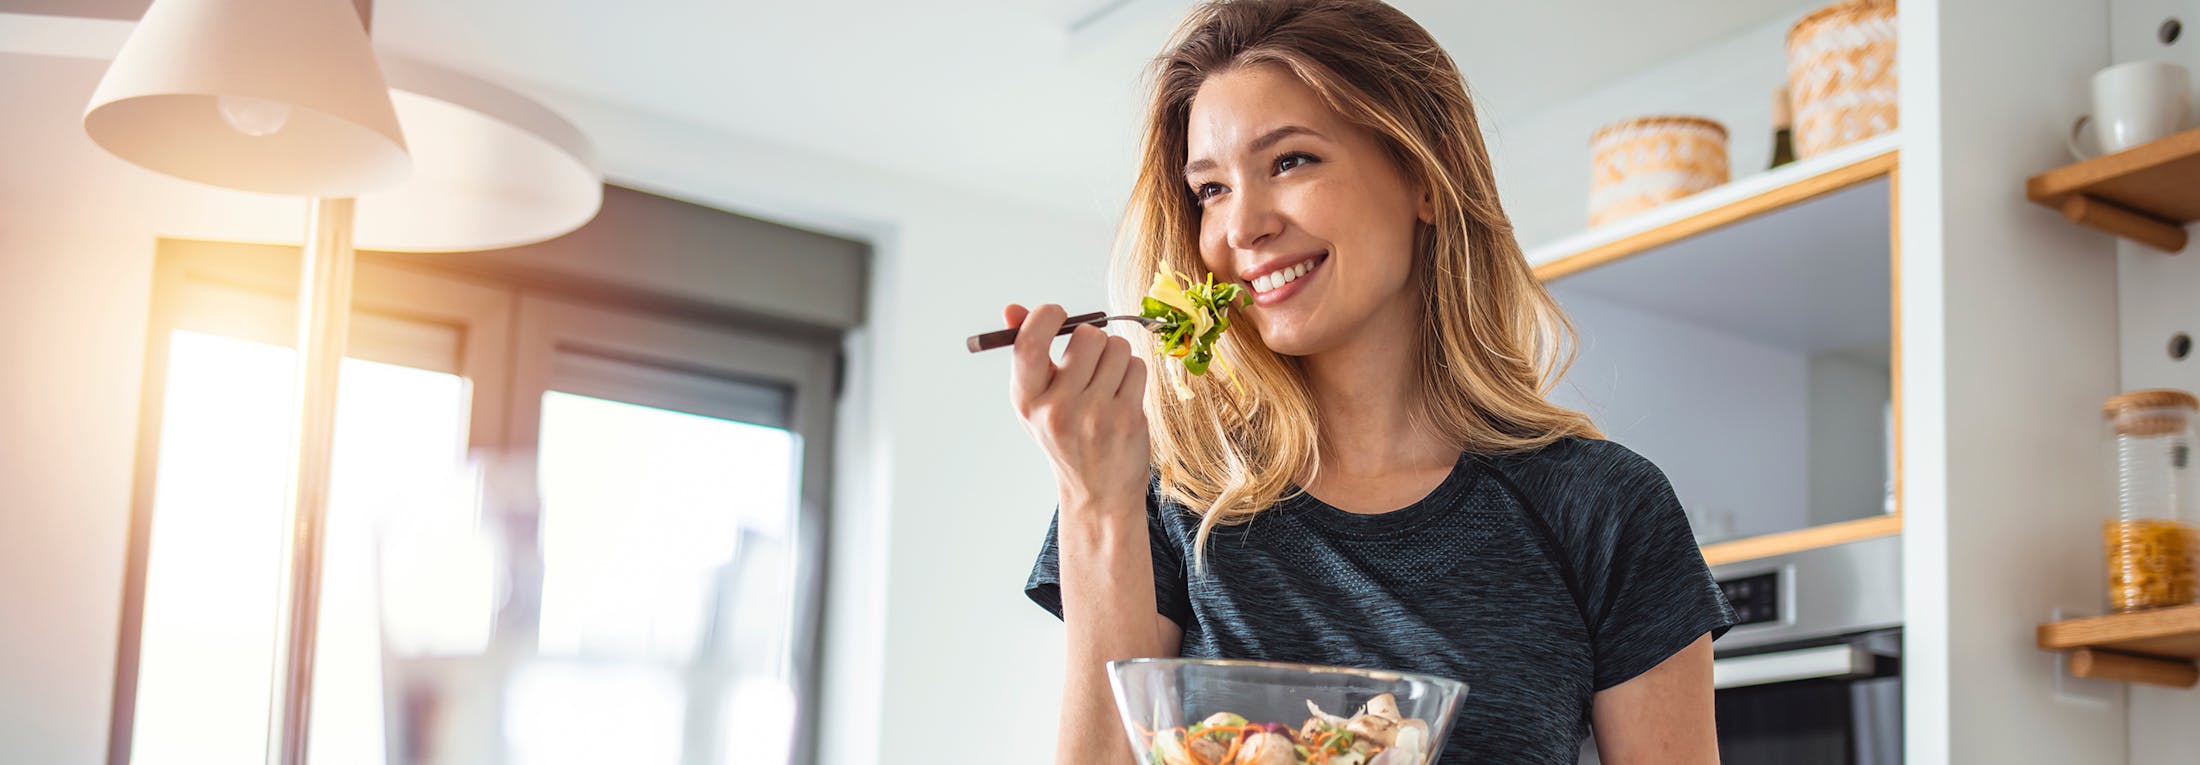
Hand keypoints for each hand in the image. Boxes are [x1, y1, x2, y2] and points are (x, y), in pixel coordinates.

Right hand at [1004, 303, 1150, 509]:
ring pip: (1117, 348)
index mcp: (1026, 400)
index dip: (1045, 317)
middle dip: (1094, 339)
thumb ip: (1027, 353)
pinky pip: (1137, 367)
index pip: (1029, 343)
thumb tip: (1012, 309)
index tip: (1058, 314)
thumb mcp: (1037, 401)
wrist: (1097, 492)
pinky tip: (1123, 395)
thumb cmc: (1065, 437)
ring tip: (1108, 382)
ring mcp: (1094, 415)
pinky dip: (1133, 373)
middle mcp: (1057, 409)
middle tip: (1091, 360)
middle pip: (1087, 336)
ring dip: (1116, 357)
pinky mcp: (1126, 419)